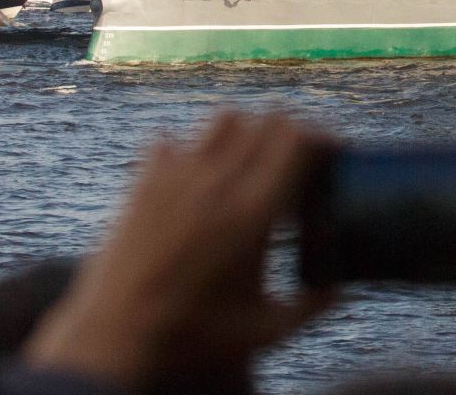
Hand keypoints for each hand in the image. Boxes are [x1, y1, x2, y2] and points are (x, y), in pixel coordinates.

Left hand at [23, 110, 331, 387]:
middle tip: (300, 154)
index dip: (322, 136)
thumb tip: (340, 289)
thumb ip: (310, 308)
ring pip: (225, 119)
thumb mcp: (263, 331)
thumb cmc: (194, 336)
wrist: (115, 334)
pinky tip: (195, 177)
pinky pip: (173, 140)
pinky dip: (190, 150)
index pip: (297, 139)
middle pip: (268, 119)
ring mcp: (177, 176)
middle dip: (292, 130)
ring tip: (251, 159)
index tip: (332, 150)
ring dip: (245, 131)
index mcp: (254, 213)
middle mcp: (218, 183)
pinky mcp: (144, 181)